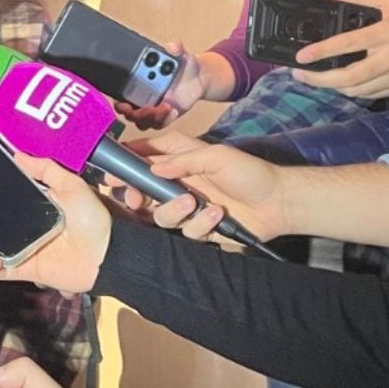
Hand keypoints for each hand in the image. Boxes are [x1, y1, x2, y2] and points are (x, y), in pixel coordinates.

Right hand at [0, 153, 110, 293]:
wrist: (106, 254)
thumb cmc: (93, 218)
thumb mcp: (72, 185)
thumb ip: (46, 169)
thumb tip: (18, 153)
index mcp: (36, 207)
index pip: (5, 202)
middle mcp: (27, 228)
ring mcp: (25, 249)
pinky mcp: (26, 269)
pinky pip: (2, 270)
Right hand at [112, 131, 291, 243]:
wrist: (277, 203)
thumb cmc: (249, 172)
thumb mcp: (217, 155)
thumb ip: (182, 160)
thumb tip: (152, 168)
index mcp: (178, 161)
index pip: (143, 159)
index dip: (125, 164)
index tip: (111, 173)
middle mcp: (177, 184)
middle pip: (141, 192)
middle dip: (135, 196)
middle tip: (136, 198)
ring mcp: (186, 209)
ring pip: (160, 216)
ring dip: (173, 210)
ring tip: (194, 202)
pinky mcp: (198, 229)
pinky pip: (186, 232)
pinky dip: (201, 223)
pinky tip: (217, 214)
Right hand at [114, 42, 207, 129]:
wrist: (198, 78)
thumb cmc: (183, 65)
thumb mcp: (181, 53)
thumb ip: (176, 48)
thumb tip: (172, 46)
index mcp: (138, 79)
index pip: (121, 93)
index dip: (118, 100)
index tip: (122, 102)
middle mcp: (141, 95)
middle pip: (129, 112)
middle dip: (132, 113)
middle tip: (144, 109)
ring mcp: (152, 107)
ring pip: (142, 121)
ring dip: (150, 117)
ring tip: (166, 107)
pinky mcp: (163, 116)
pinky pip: (158, 124)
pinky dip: (163, 119)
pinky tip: (172, 110)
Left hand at [291, 0, 388, 98]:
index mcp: (388, 33)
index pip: (348, 44)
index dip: (322, 51)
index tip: (301, 57)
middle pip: (349, 77)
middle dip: (319, 79)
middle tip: (299, 74)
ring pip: (357, 90)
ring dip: (332, 86)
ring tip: (314, 77)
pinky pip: (369, 95)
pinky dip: (351, 90)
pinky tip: (338, 82)